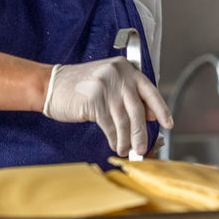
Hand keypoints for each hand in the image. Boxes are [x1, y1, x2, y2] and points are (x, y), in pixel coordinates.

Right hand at [41, 58, 172, 157]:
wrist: (51, 84)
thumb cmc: (81, 85)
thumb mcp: (110, 84)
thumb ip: (130, 95)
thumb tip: (152, 114)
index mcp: (126, 68)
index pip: (150, 91)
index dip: (161, 109)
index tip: (168, 124)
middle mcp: (119, 75)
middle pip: (137, 109)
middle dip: (141, 132)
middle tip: (142, 148)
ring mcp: (106, 86)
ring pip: (123, 120)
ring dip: (126, 139)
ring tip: (127, 150)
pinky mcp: (94, 100)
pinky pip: (109, 125)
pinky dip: (113, 138)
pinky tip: (115, 144)